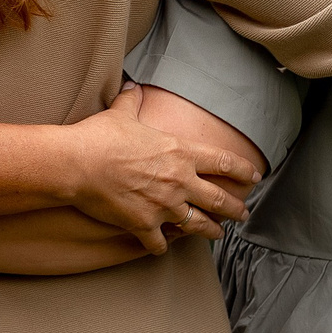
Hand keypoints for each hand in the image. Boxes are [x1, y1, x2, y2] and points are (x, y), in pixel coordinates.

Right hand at [59, 84, 252, 252]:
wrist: (77, 163)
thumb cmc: (100, 136)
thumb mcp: (121, 113)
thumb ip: (133, 101)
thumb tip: (132, 86)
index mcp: (180, 153)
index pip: (224, 163)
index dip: (243, 171)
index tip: (254, 177)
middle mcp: (179, 182)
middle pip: (220, 201)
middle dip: (237, 210)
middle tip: (244, 214)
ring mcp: (164, 206)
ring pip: (199, 226)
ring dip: (211, 232)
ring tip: (218, 235)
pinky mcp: (144, 225)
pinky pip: (161, 243)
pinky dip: (162, 246)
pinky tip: (163, 247)